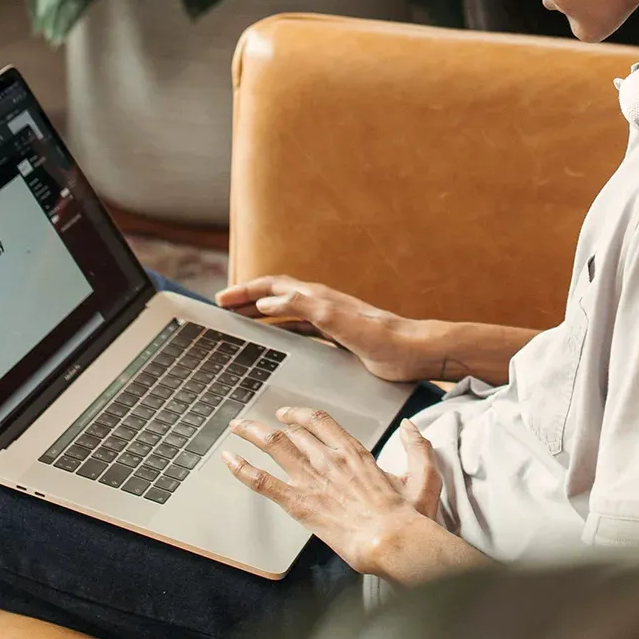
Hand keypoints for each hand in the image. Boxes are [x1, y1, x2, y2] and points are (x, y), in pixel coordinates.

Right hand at [217, 276, 438, 381]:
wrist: (416, 351)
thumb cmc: (384, 339)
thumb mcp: (340, 323)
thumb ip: (305, 309)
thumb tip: (269, 302)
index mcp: (320, 298)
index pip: (274, 287)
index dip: (246, 291)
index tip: (222, 299)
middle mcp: (322, 304)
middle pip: (276, 295)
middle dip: (248, 298)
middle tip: (222, 306)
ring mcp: (330, 319)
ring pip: (286, 311)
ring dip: (261, 312)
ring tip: (240, 320)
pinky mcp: (338, 336)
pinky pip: (300, 328)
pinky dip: (280, 329)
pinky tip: (276, 339)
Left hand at [224, 408, 457, 579]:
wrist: (391, 541)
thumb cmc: (408, 516)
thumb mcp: (423, 477)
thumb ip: (418, 448)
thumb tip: (411, 428)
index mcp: (354, 452)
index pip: (320, 421)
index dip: (299, 414)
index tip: (287, 414)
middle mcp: (329, 459)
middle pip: (292, 431)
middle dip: (269, 423)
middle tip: (252, 423)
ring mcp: (312, 479)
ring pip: (275, 446)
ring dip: (251, 433)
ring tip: (236, 427)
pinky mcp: (300, 503)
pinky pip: (264, 481)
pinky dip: (243, 469)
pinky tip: (229, 460)